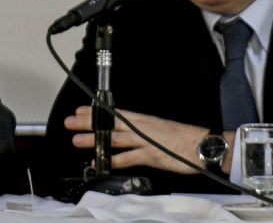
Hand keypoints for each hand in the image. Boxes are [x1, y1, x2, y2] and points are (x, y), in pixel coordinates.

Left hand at [64, 105, 222, 173]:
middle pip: (110, 123)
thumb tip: (129, 134)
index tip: (80, 110)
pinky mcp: (150, 155)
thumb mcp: (160, 128)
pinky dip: (112, 160)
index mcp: (144, 120)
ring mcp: (145, 141)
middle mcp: (142, 127)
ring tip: (77, 140)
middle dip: (89, 122)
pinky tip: (99, 162)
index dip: (96, 112)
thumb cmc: (183, 138)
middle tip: (70, 122)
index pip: (115, 113)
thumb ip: (144, 130)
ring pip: (114, 139)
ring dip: (94, 140)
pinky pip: (127, 158)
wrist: (202, 145)